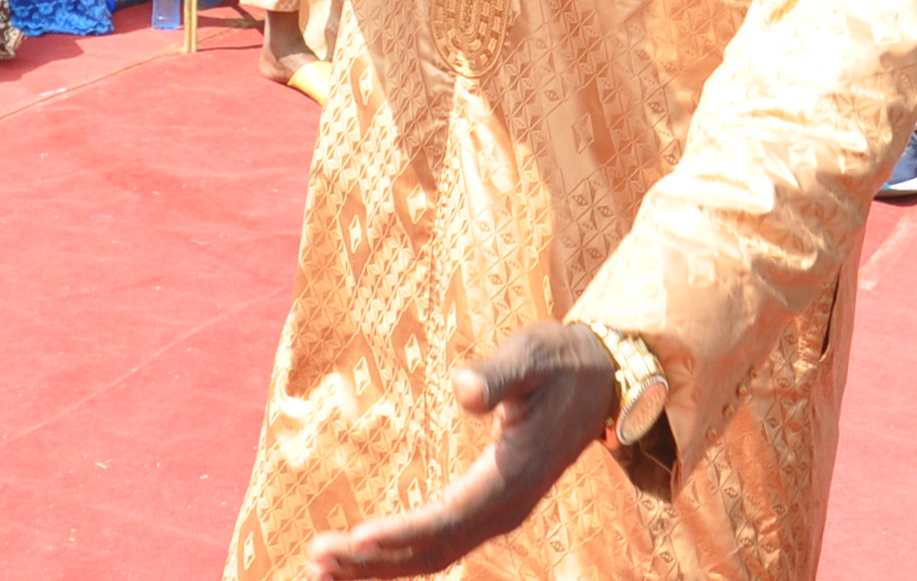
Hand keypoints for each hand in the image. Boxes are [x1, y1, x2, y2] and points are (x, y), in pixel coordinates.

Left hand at [304, 322, 616, 577]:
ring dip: (380, 565)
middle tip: (315, 557)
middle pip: (433, 550)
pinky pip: (442, 541)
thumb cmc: (559, 361)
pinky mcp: (492, 506)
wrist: (601, 379)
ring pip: (435, 554)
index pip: (447, 518)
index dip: (400, 532)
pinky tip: (363, 552)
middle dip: (373, 561)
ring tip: (322, 567)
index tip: (355, 538)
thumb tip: (461, 388)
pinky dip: (401, 552)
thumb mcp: (531, 356)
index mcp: (512, 477)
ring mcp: (500, 512)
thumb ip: (498, 374)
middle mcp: (506, 508)